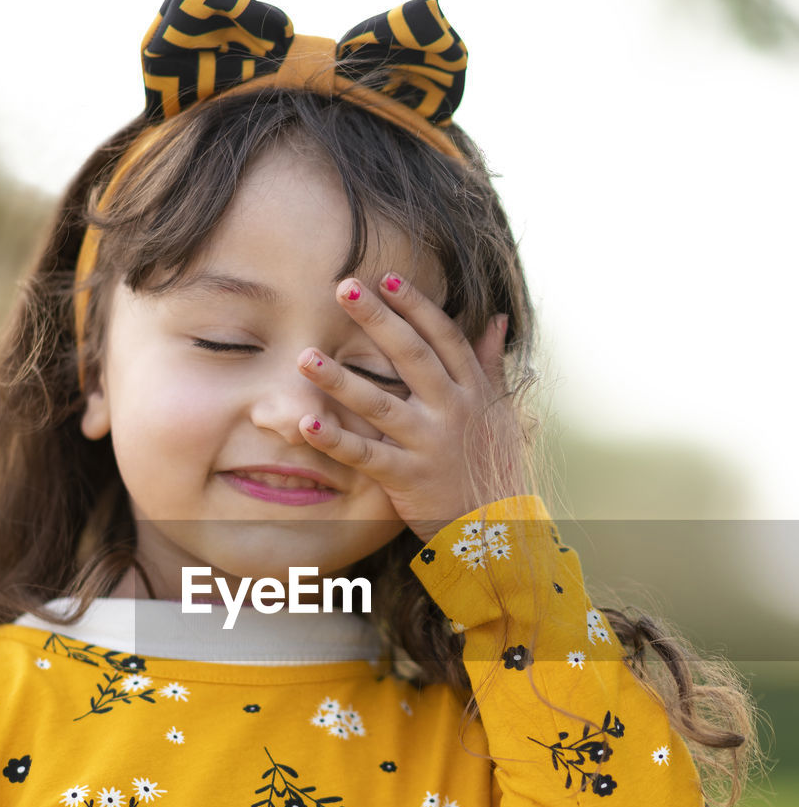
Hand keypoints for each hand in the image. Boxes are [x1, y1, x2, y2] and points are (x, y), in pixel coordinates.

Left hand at [297, 274, 527, 543]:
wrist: (498, 528)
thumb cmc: (494, 465)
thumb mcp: (502, 411)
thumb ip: (490, 364)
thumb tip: (498, 320)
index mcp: (472, 391)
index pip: (444, 338)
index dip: (417, 306)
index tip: (388, 278)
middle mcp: (452, 411)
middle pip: (410, 356)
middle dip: (377, 319)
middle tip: (343, 287)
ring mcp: (428, 444)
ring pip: (379, 404)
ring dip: (340, 378)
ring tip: (305, 356)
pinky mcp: (406, 477)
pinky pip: (365, 455)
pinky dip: (335, 439)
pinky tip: (306, 422)